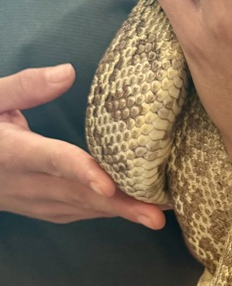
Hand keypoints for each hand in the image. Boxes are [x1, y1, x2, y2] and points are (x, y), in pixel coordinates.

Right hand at [0, 65, 165, 227]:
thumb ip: (25, 87)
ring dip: (123, 213)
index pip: (53, 161)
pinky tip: (140, 209)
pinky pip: (81, 212)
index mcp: (12, 153)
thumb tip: (68, 72)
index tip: (109, 185)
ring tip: (162, 210)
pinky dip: (110, 212)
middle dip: (121, 205)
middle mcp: (26, 184)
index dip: (82, 173)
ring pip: (83, 209)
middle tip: (158, 212)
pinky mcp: (44, 209)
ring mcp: (34, 202)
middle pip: (78, 195)